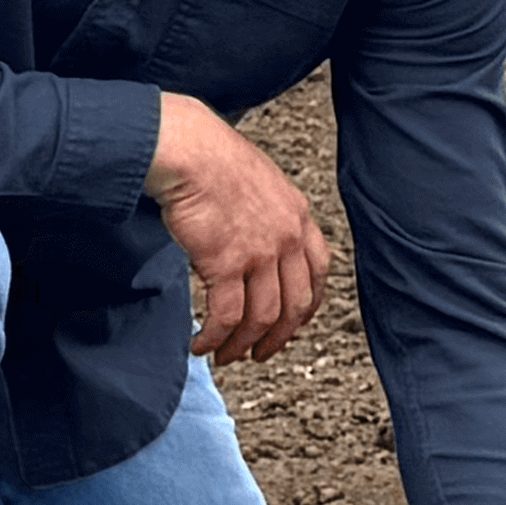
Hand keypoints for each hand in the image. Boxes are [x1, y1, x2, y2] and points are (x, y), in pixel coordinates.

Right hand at [145, 93, 330, 361]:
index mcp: (298, 215)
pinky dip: (214, 338)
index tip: (293, 323)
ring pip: (262, 318)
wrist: (187, 149)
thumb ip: (268, 214)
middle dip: (277, 337)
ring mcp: (259, 251)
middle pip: (294, 304)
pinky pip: (226, 316)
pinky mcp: (226, 262)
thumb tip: (257, 242)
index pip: (318, 272)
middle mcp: (286, 236)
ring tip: (224, 355)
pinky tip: (201, 344)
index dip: (307, 305)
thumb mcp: (259, 182)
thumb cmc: (211, 158)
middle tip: (259, 353)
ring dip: (241, 344)